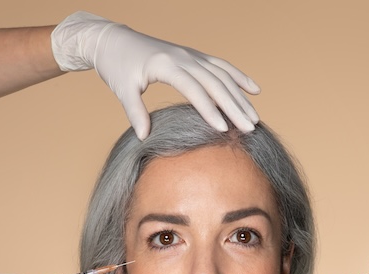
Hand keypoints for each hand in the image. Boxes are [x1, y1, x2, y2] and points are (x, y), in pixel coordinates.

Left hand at [51, 11, 259, 138]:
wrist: (114, 41)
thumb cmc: (117, 65)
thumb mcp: (122, 90)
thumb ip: (134, 112)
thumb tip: (144, 136)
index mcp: (166, 64)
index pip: (194, 89)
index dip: (209, 109)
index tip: (223, 129)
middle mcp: (184, 57)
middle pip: (215, 83)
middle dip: (234, 106)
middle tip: (249, 128)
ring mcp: (191, 55)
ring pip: (223, 75)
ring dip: (240, 96)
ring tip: (254, 117)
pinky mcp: (194, 56)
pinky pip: (221, 66)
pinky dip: (238, 77)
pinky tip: (254, 90)